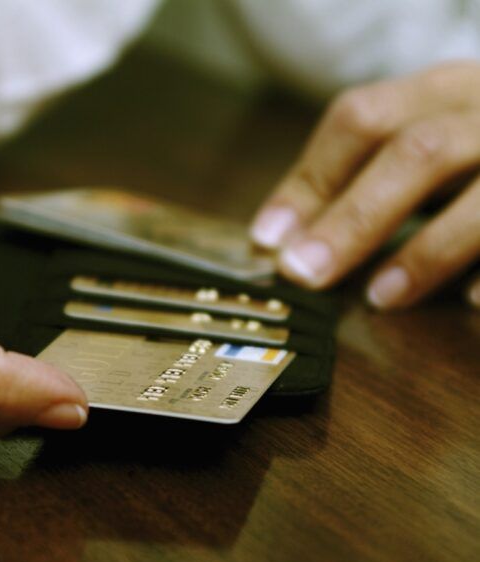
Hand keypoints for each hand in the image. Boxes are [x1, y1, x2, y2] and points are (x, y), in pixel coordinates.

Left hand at [250, 61, 479, 308]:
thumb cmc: (476, 153)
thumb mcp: (426, 142)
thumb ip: (362, 178)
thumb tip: (282, 238)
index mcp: (442, 90)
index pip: (362, 119)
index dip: (310, 179)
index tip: (268, 238)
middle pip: (418, 152)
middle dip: (354, 219)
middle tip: (305, 273)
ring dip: (426, 253)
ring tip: (380, 298)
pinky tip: (470, 304)